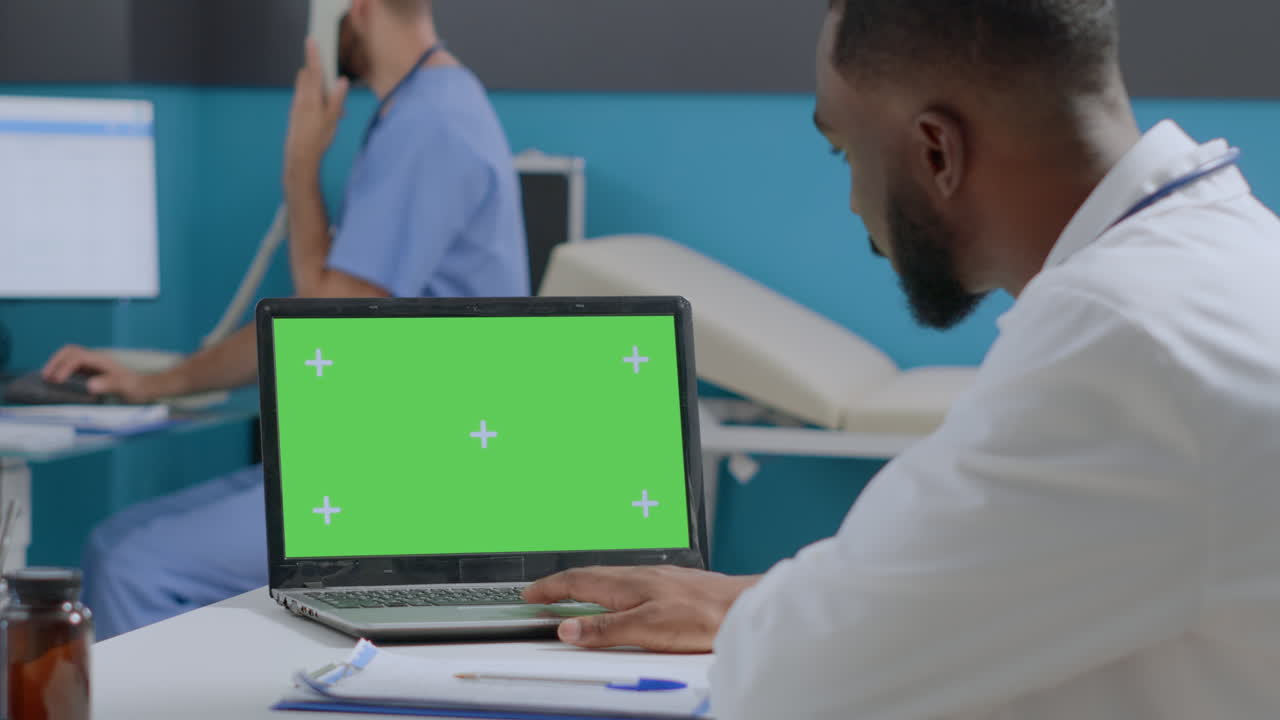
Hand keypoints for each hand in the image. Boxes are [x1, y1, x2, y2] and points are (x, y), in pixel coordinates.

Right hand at [42, 346, 162, 403]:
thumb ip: (110, 385)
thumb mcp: (125, 387)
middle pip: (69, 351)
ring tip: (48, 379)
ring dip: (56, 364)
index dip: (64, 367)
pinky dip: (61, 370)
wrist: (145, 387)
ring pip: (68, 356)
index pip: (76, 357)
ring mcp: (92, 364)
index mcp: (101, 360)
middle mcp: (95, 359)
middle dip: (55, 361)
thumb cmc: (136, 388)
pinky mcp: (91, 371)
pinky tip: (58, 382)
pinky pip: (72, 365)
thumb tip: (90, 385)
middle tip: (46, 377)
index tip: (58, 381)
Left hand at [284, 39, 349, 183]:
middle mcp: (301, 98)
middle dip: (317, 72)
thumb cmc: (318, 139)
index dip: (313, 55)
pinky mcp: (294, 113)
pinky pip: (303, 98)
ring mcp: (296, 105)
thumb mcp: (332, 119)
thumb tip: (341, 80)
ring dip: (316, 88)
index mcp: (311, 98)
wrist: (300, 156)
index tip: (311, 41)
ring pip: (305, 87)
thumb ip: (337, 98)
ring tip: (332, 108)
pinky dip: (313, 99)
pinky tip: (323, 115)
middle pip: (306, 76)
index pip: (313, 71)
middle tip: (332, 85)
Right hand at [523, 566, 759, 652]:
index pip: (577, 581)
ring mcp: (655, 579)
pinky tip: (619, 600)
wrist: (741, 606)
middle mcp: (638, 575)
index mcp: (626, 584)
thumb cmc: (702, 615)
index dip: (550, 588)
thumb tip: (567, 630)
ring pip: (610, 578)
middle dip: (562, 584)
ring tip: (572, 597)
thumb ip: (605, 629)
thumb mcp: (646, 628)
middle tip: (542, 594)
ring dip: (585, 586)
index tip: (530, 594)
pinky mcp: (671, 586)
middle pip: (590, 576)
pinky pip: (628, 583)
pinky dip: (609, 590)